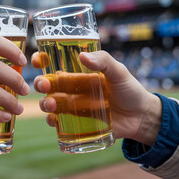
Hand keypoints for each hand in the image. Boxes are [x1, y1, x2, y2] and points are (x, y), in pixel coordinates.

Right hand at [32, 51, 161, 145]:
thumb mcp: (119, 72)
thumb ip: (104, 61)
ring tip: (51, 104)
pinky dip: (52, 121)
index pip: (55, 64)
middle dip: (41, 84)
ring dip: (44, 103)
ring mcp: (73, 106)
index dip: (42, 61)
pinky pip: (58, 122)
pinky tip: (53, 120)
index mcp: (79, 73)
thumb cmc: (130, 90)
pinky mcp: (76, 123)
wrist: (141, 117)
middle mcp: (72, 89)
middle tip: (43, 85)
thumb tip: (82, 56)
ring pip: (50, 103)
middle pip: (48, 84)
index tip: (37, 60)